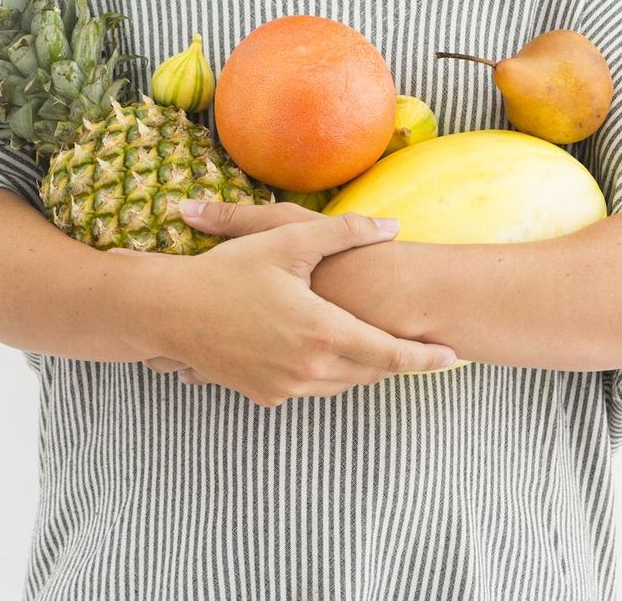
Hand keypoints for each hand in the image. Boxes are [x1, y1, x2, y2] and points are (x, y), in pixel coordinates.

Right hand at [155, 199, 458, 405]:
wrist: (169, 311)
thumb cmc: (228, 272)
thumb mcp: (287, 239)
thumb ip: (344, 231)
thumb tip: (391, 225)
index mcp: (321, 332)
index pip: (389, 355)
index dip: (424, 359)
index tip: (452, 357)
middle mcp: (308, 369)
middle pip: (369, 372)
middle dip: (395, 361)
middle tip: (418, 346)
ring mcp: (284, 387)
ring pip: (342, 384)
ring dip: (363, 367)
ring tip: (378, 348)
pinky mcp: (264, 395)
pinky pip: (310, 389)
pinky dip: (327, 373)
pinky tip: (323, 351)